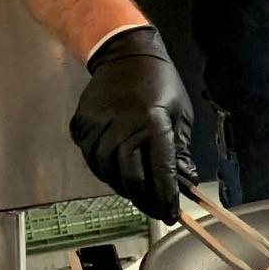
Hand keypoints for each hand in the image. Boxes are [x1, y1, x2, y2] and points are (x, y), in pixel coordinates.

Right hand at [69, 27, 193, 223]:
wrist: (124, 53)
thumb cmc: (160, 82)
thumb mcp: (180, 113)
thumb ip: (181, 150)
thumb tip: (186, 181)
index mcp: (153, 123)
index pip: (160, 171)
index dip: (166, 198)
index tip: (172, 215)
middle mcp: (123, 126)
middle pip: (131, 178)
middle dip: (145, 200)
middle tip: (155, 210)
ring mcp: (99, 126)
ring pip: (108, 172)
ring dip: (124, 188)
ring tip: (138, 194)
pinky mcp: (82, 125)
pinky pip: (92, 159)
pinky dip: (105, 172)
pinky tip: (118, 173)